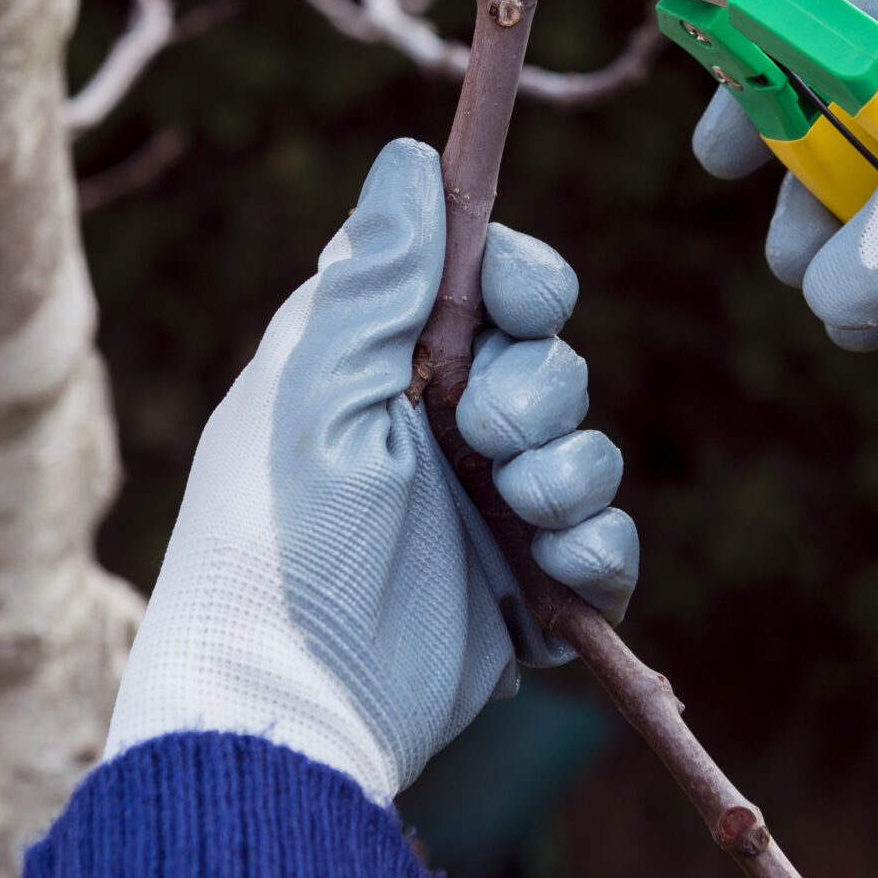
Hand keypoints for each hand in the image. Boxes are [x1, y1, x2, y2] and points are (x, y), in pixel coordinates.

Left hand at [105, 139, 635, 804]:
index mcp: (376, 365)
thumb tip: (408, 158)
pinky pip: (605, 546)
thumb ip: (373, 280)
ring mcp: (483, 516)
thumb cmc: (272, 546)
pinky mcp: (524, 598)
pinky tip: (556, 569)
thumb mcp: (313, 394)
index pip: (487, 281)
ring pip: (588, 448)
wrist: (283, 719)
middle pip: (549, 359)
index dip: (520, 280)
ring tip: (517, 514)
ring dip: (569, 472)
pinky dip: (597, 550)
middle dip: (541, 388)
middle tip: (489, 435)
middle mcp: (435, 430)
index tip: (513, 302)